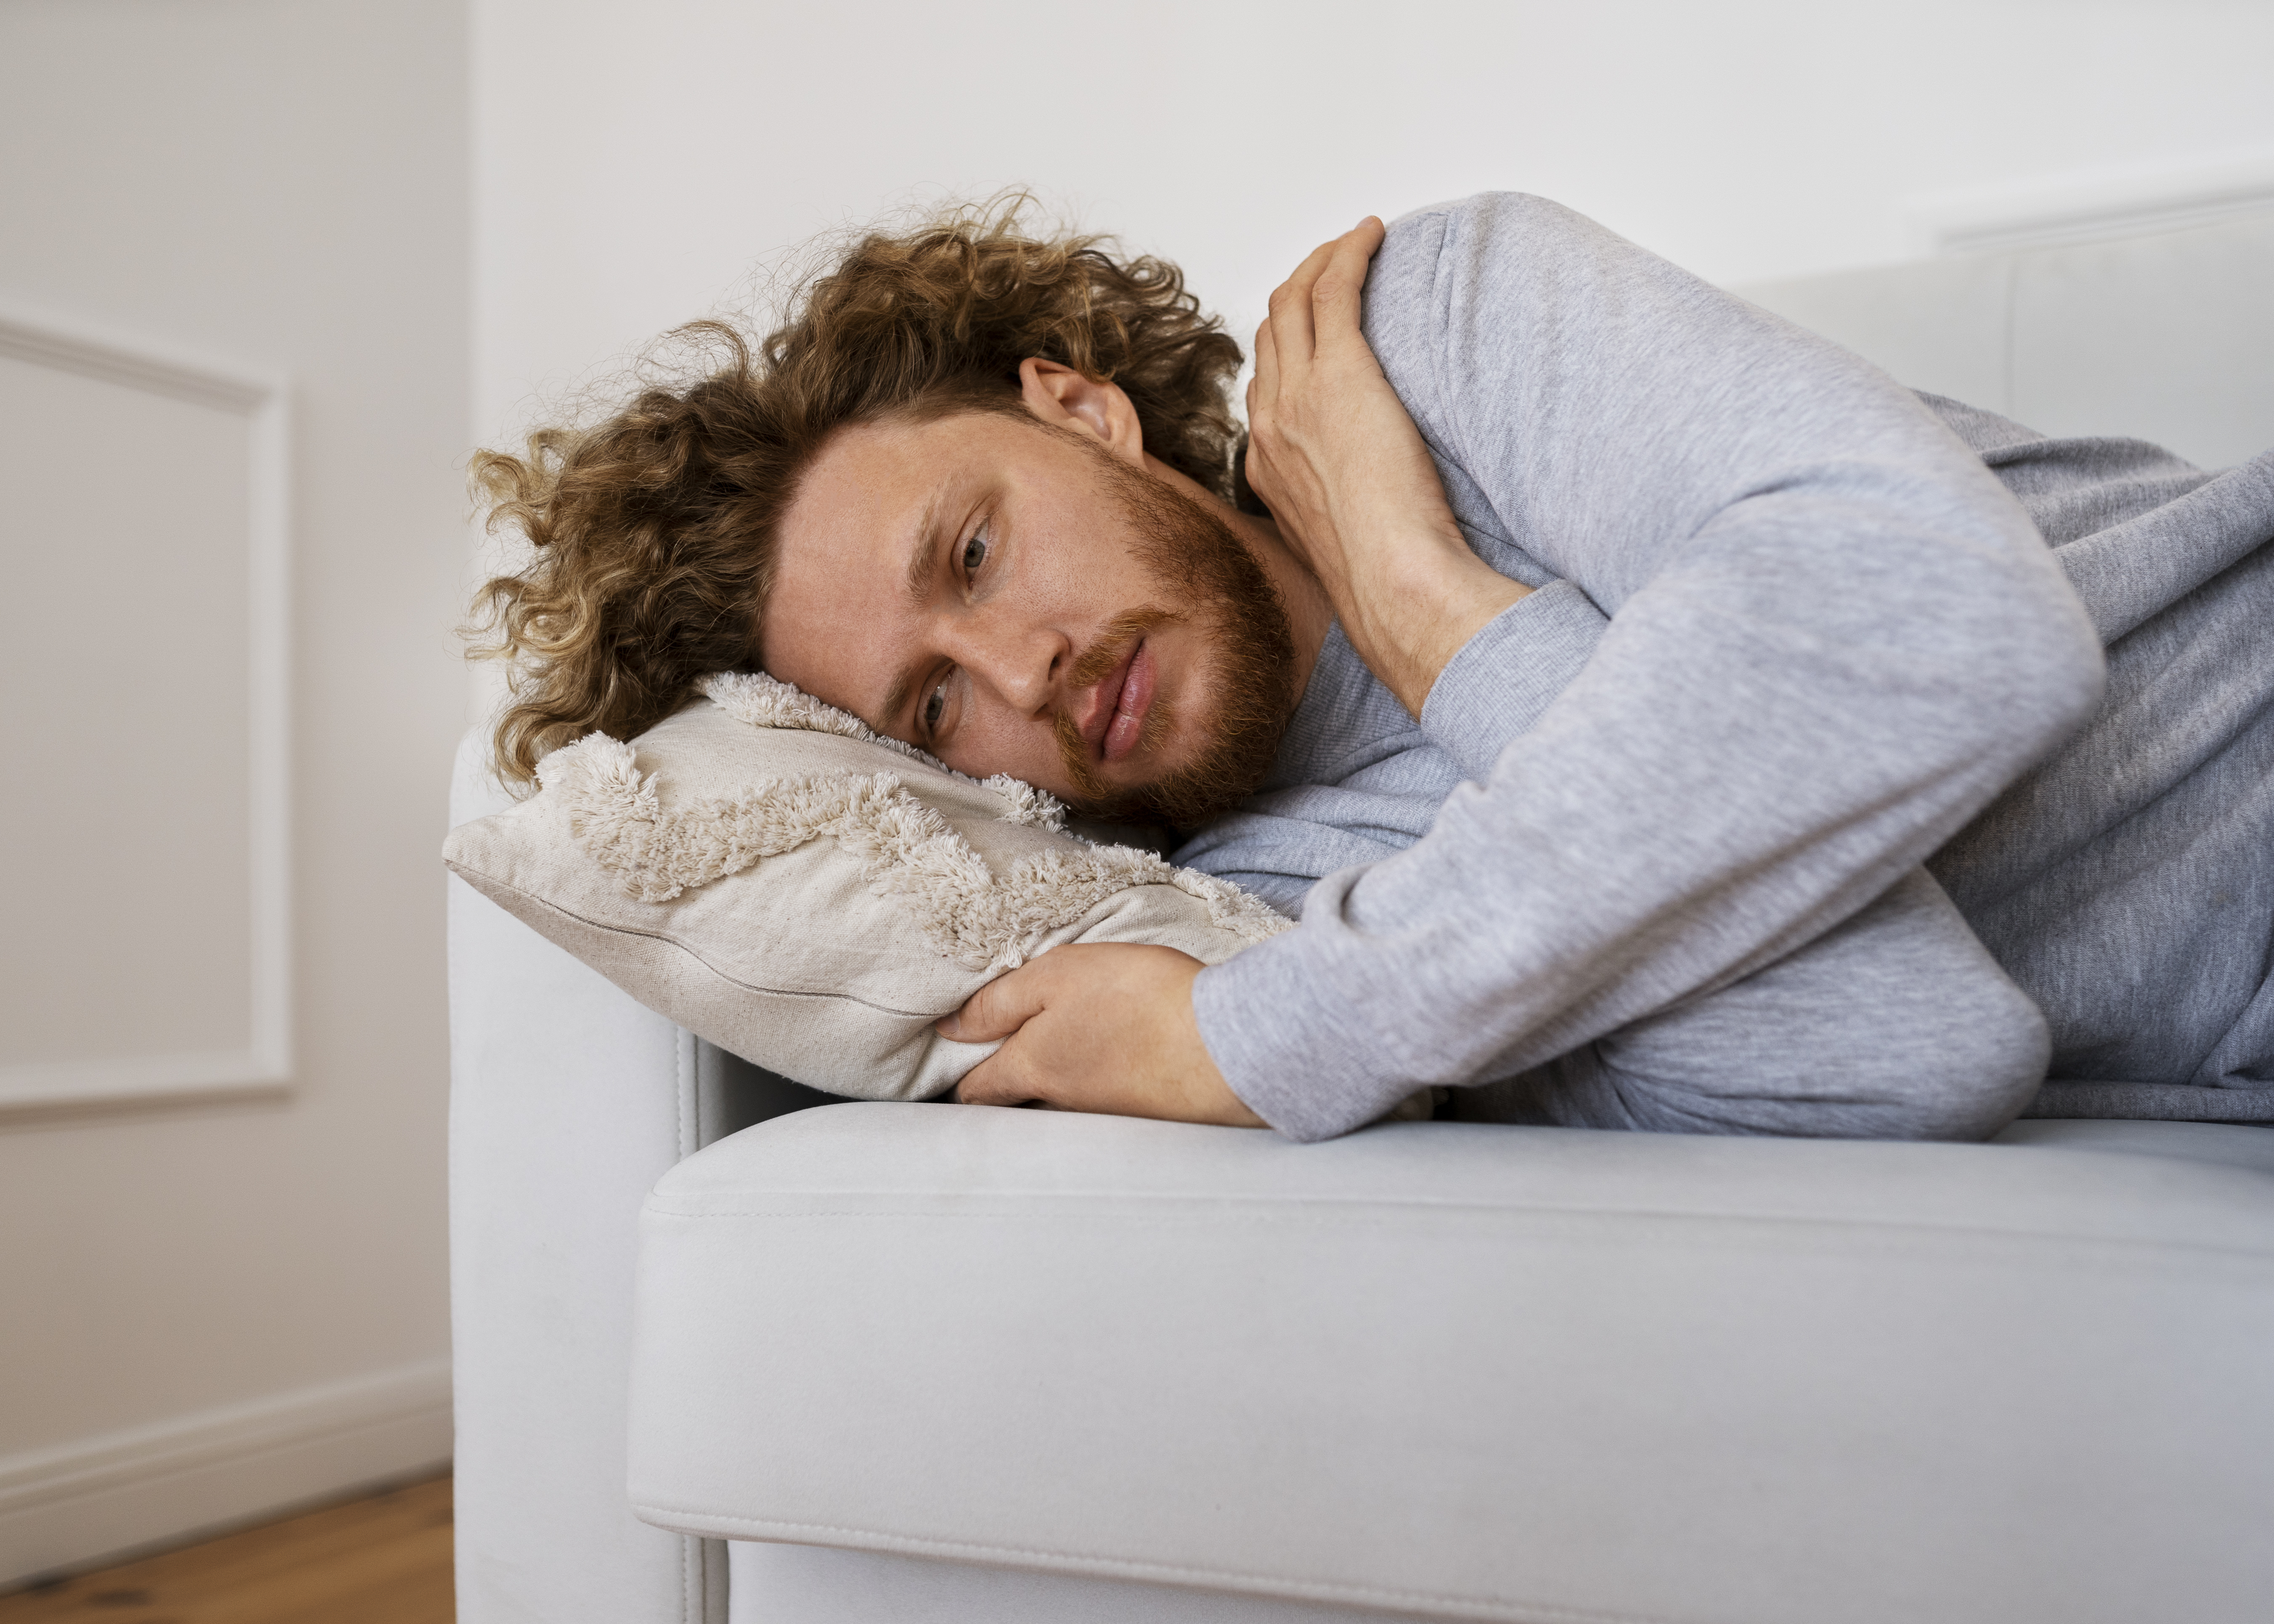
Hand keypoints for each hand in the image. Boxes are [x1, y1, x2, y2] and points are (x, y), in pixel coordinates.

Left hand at [941, 944, 1267, 1126]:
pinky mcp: (1147, 1113)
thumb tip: (949, 1029)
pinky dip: (1104, 1079)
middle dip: (1005, 1083)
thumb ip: (999, 1001)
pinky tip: (1121, 1053)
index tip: (955, 1061)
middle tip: (1004, 1052)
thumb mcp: (1057, 977)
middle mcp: (1063, 1103)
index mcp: (1033, 1068)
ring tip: (1070, 1040)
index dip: (958, 1076)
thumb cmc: (1138, 1000)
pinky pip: (1108, 1099)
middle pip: (1018, 1101)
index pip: (976, 1090)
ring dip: (1059, 1078)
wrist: (1226, 1046)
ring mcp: (1107, 1114)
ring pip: (1063, 1101)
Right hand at [1246, 218, 1528, 716]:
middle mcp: (1268, 425)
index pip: (1265, 383)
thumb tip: (1371, 509)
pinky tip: (1374, 235)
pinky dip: (1350, 254)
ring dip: (1322, 263)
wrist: (1391, 584)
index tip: (1322, 325)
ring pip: (1292, 301)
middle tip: (1337, 266)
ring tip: (1356, 244)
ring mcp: (1297, 397)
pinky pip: (1334, 291)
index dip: (1290, 343)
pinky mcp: (1341, 375)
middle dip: (1299, 289)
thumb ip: (1340, 512)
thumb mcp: (1344, 544)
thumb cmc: (1386, 577)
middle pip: (1269, 332)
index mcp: (1266, 465)